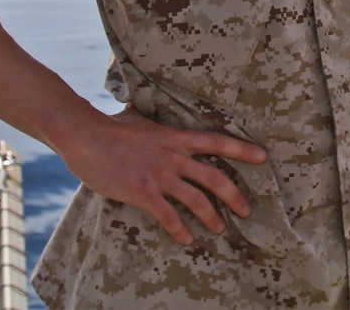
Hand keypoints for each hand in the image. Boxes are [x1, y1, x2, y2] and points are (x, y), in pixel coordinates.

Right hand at [54, 105, 267, 245]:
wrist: (86, 136)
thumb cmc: (111, 127)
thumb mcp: (140, 119)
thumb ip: (153, 121)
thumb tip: (145, 110)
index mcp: (177, 138)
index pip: (218, 141)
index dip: (243, 149)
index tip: (263, 157)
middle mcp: (175, 157)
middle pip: (215, 177)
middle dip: (235, 196)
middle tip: (247, 210)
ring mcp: (160, 175)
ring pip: (197, 199)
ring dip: (212, 217)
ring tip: (220, 228)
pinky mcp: (143, 192)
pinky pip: (168, 215)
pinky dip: (180, 229)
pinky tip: (186, 238)